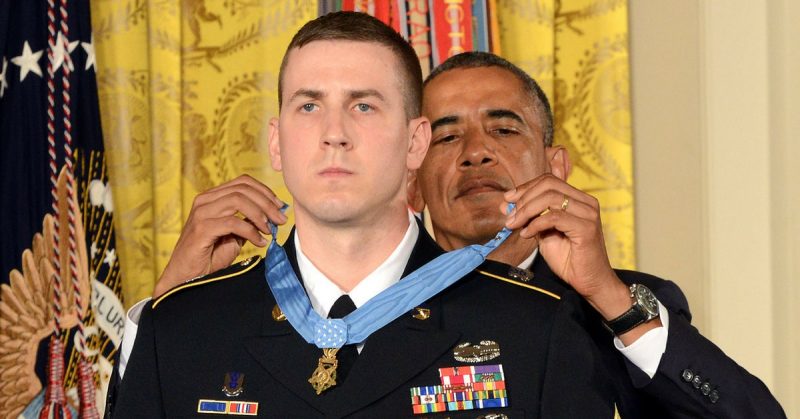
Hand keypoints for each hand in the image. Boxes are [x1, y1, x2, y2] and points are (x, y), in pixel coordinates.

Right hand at [153, 175, 287, 297]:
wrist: (186, 277)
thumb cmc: (210, 256)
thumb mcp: (234, 235)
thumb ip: (248, 221)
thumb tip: (272, 214)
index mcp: (212, 197)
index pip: (243, 182)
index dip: (265, 191)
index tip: (280, 206)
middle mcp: (204, 200)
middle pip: (243, 189)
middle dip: (267, 203)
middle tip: (281, 219)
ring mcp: (201, 213)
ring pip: (238, 201)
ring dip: (260, 215)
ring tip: (270, 230)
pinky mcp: (201, 228)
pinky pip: (233, 222)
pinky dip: (250, 232)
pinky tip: (259, 242)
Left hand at [501, 174, 629, 318]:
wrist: (590, 282)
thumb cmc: (569, 259)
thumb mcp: (543, 234)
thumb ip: (529, 217)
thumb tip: (506, 204)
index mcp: (578, 199)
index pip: (549, 180)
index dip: (525, 187)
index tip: (507, 200)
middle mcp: (586, 202)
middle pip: (548, 184)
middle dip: (523, 198)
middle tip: (510, 216)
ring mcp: (588, 214)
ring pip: (550, 197)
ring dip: (526, 210)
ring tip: (515, 225)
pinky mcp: (587, 228)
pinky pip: (554, 217)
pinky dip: (536, 224)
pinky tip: (527, 234)